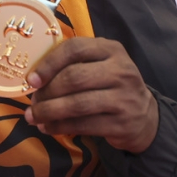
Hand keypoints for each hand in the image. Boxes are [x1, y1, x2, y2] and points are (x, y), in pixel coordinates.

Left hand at [25, 37, 158, 153]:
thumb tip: (33, 78)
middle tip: (33, 101)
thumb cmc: (110, 86)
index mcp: (111, 49)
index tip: (32, 79)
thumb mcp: (99, 65)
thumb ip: (72, 64)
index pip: (75, 49)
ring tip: (33, 117)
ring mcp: (124, 98)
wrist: (145, 116)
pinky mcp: (122, 124)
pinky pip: (83, 125)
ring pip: (77, 104)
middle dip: (47, 92)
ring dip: (49, 112)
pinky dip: (59, 127)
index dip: (49, 63)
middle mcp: (121, 71)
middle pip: (74, 78)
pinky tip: (47, 127)